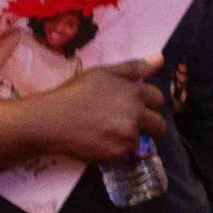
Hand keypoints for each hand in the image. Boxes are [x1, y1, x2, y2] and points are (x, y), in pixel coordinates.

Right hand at [0, 59, 167, 166]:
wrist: (53, 120)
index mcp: (134, 92)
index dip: (148, 102)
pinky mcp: (118, 154)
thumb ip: (134, 67)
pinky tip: (101, 142)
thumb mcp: (103, 73)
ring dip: (131, 138)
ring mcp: (128, 136)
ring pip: (142, 140)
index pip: (158, 99)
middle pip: (159, 125)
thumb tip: (160, 58)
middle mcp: (136, 115)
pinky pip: (127, 154)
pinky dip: (118, 150)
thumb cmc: (75, 93)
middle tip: (128, 124)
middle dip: (149, 125)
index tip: (138, 106)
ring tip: (109, 132)